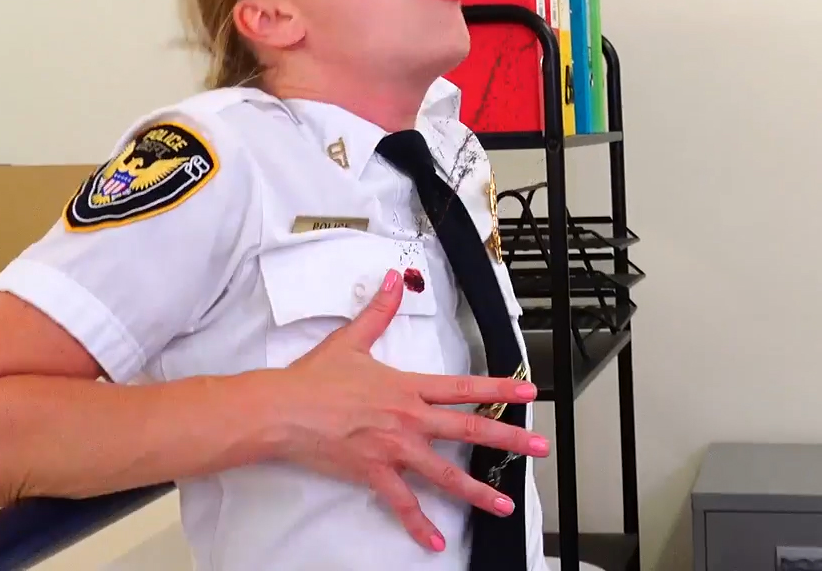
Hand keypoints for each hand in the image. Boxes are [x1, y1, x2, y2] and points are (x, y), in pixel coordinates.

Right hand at [265, 268, 545, 551]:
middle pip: (469, 428)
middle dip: (509, 438)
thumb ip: (379, 312)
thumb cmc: (313, 380)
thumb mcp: (351, 340)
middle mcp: (409, 418)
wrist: (282, 410)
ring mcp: (394, 448)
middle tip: (538, 447)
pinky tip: (436, 541)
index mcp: (408, 387)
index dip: (500, 388)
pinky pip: (403, 503)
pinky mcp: (374, 472)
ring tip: (504, 503)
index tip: (528, 392)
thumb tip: (392, 281)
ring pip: (446, 473)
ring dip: (478, 490)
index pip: (464, 386)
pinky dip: (420, 525)